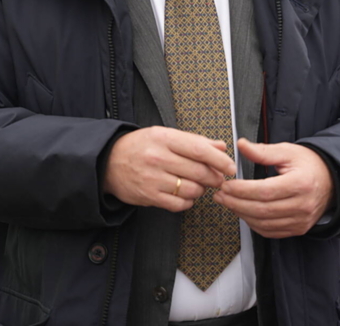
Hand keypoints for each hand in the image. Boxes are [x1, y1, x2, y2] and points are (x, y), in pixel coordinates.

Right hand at [103, 126, 235, 212]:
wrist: (108, 162)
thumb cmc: (140, 146)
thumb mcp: (165, 135)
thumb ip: (194, 141)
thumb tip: (221, 146)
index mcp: (164, 138)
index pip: (200, 150)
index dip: (220, 160)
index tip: (231, 167)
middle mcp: (158, 157)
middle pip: (199, 171)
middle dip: (214, 177)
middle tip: (217, 178)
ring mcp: (152, 178)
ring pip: (192, 189)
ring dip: (200, 190)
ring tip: (196, 184)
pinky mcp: (149, 196)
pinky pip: (179, 204)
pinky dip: (188, 201)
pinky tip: (185, 193)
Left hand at [213, 138, 332, 238]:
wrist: (332, 180)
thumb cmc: (309, 164)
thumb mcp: (287, 151)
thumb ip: (263, 151)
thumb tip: (241, 145)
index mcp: (300, 183)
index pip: (264, 191)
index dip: (242, 190)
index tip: (226, 185)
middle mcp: (302, 205)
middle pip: (262, 210)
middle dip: (236, 203)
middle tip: (220, 195)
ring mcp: (301, 220)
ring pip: (264, 224)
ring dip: (241, 214)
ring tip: (227, 202)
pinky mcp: (298, 229)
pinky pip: (270, 231)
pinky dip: (253, 224)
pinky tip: (243, 212)